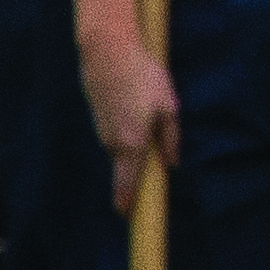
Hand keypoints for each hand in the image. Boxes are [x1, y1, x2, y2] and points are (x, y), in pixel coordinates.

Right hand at [82, 34, 181, 214]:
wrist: (108, 53)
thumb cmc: (144, 78)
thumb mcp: (168, 107)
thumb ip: (171, 138)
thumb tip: (173, 164)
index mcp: (132, 144)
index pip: (127, 181)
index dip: (126, 200)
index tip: (125, 215)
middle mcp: (113, 142)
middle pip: (126, 164)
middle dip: (137, 164)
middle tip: (152, 152)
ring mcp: (102, 128)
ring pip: (120, 145)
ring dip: (131, 140)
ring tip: (144, 114)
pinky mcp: (97, 115)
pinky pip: (114, 131)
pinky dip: (123, 126)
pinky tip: (132, 104)